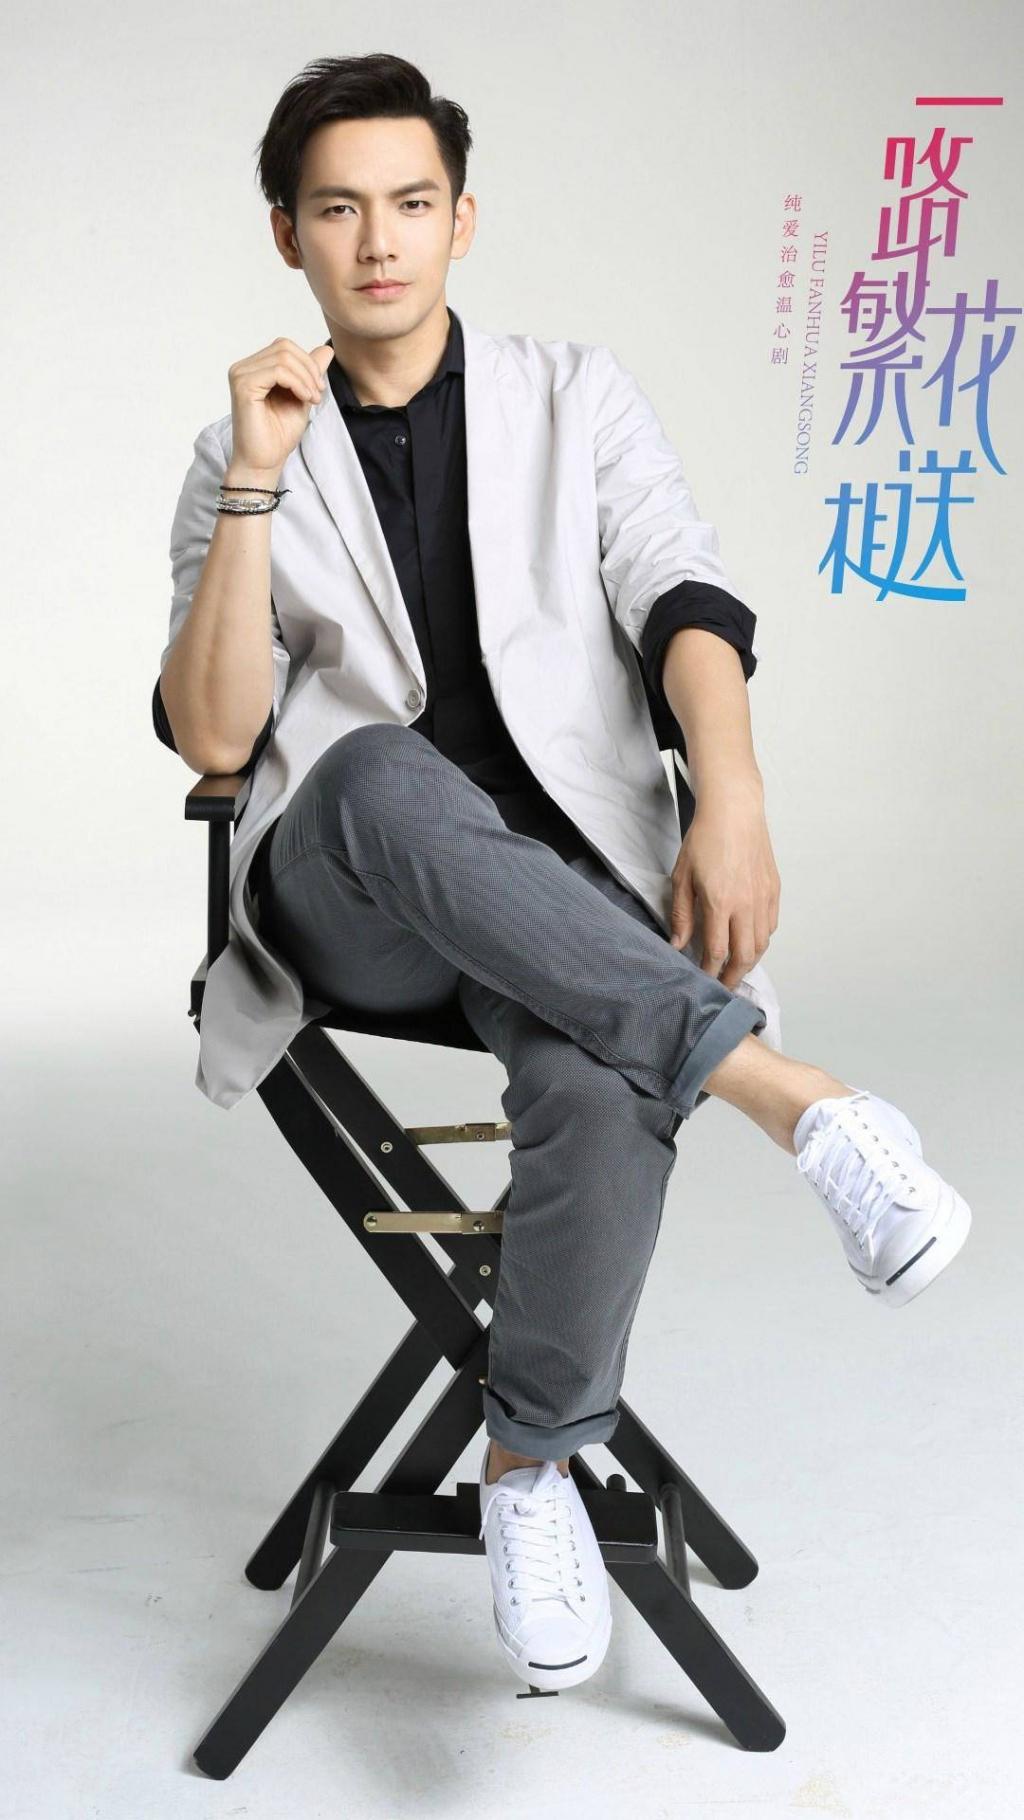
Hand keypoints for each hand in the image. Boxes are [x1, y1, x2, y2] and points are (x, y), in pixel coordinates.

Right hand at [227, 337, 334, 479]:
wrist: (264, 462)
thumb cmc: (278, 435)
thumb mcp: (302, 396)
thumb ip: (310, 372)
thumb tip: (326, 349)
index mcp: (254, 368)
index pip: (284, 347)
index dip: (307, 363)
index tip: (318, 389)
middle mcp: (243, 368)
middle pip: (284, 347)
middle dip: (309, 369)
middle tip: (317, 394)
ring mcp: (240, 375)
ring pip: (283, 357)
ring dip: (306, 378)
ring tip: (311, 399)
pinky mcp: (243, 386)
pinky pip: (278, 371)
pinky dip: (297, 383)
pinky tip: (303, 399)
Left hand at [669, 780, 780, 990]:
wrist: (734, 811)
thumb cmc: (704, 839)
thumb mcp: (682, 876)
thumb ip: (681, 914)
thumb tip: (679, 945)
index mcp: (720, 902)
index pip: (717, 952)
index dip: (709, 972)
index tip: (702, 980)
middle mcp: (746, 905)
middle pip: (744, 956)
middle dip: (733, 977)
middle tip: (722, 987)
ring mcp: (763, 898)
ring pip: (762, 944)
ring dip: (749, 962)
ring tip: (736, 969)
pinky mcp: (774, 890)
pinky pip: (771, 926)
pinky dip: (761, 941)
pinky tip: (749, 942)